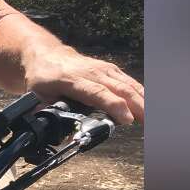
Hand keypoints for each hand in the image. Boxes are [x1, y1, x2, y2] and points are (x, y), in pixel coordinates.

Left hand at [29, 47, 144, 125]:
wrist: (46, 54)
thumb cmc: (43, 77)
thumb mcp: (37, 96)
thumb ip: (46, 114)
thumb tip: (56, 135)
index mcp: (72, 79)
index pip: (98, 93)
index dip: (114, 106)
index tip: (127, 119)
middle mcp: (91, 72)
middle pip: (119, 89)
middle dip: (137, 106)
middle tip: (148, 123)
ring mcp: (103, 69)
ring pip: (128, 85)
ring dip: (143, 101)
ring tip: (153, 119)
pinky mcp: (111, 70)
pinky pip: (129, 82)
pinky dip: (141, 94)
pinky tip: (149, 106)